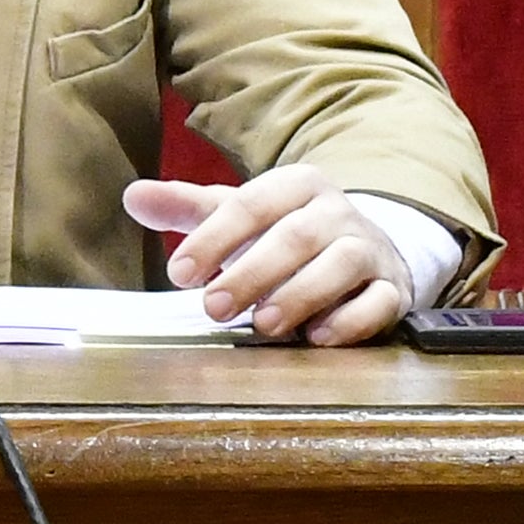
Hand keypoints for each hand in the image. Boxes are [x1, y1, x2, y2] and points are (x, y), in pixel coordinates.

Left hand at [131, 164, 436, 343]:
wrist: (365, 252)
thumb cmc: (287, 235)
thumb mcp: (241, 216)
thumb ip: (188, 209)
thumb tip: (132, 196)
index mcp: (297, 185)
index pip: (252, 203)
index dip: (214, 237)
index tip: (179, 273)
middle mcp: (337, 212)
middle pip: (296, 235)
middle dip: (253, 271)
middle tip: (213, 307)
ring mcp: (369, 250)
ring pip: (342, 264)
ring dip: (301, 294)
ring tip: (264, 326)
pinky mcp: (392, 290)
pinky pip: (379, 302)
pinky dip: (351, 320)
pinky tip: (317, 338)